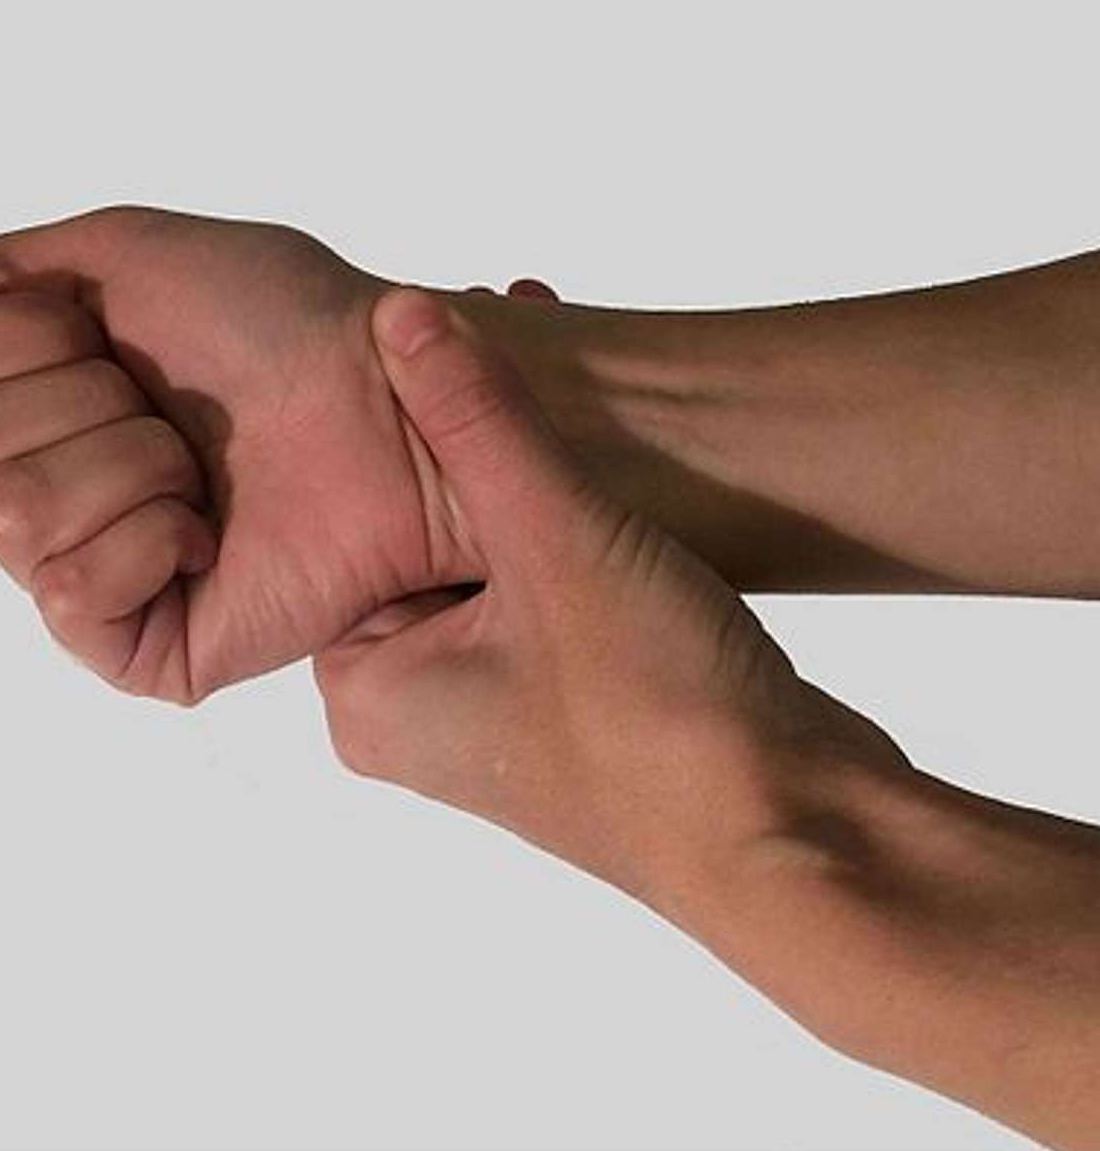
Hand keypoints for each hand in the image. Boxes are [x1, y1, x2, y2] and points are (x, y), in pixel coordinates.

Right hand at [0, 204, 558, 700]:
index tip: (113, 328)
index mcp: (29, 403)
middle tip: (161, 399)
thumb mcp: (118, 250)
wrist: (391, 396)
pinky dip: (147, 533)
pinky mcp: (138, 647)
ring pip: (9, 514)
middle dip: (72, 395)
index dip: (20, 333)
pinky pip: (70, 591)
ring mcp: (88, 574)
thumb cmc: (280, 318)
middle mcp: (42, 492)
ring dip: (126, 458)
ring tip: (199, 463)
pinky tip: (208, 528)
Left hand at [312, 288, 908, 912]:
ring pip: (491, 548)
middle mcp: (418, 709)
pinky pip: (545, 581)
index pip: (352, 525)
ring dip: (527, 462)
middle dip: (470, 428)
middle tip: (506, 313)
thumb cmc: (658, 718)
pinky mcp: (571, 702)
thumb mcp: (553, 539)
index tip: (437, 322)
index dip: (396, 416)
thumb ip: (475, 421)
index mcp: (367, 692)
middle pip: (421, 530)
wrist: (799, 837)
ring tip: (549, 341)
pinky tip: (608, 435)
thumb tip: (399, 314)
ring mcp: (497, 709)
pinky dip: (569, 516)